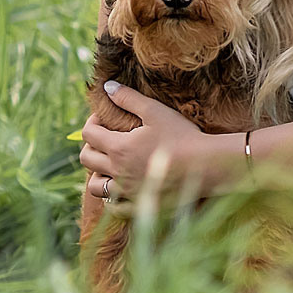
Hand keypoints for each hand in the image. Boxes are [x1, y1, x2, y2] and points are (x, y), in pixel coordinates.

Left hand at [73, 82, 216, 201]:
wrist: (205, 167)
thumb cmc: (182, 136)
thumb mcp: (155, 111)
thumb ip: (128, 98)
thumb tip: (107, 85)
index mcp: (119, 147)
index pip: (89, 134)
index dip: (92, 122)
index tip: (102, 118)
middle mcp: (118, 171)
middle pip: (87, 159)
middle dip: (91, 145)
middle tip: (105, 139)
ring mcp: (127, 191)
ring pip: (95, 187)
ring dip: (97, 174)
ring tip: (110, 165)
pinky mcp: (139, 206)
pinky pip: (114, 207)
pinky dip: (111, 199)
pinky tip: (119, 189)